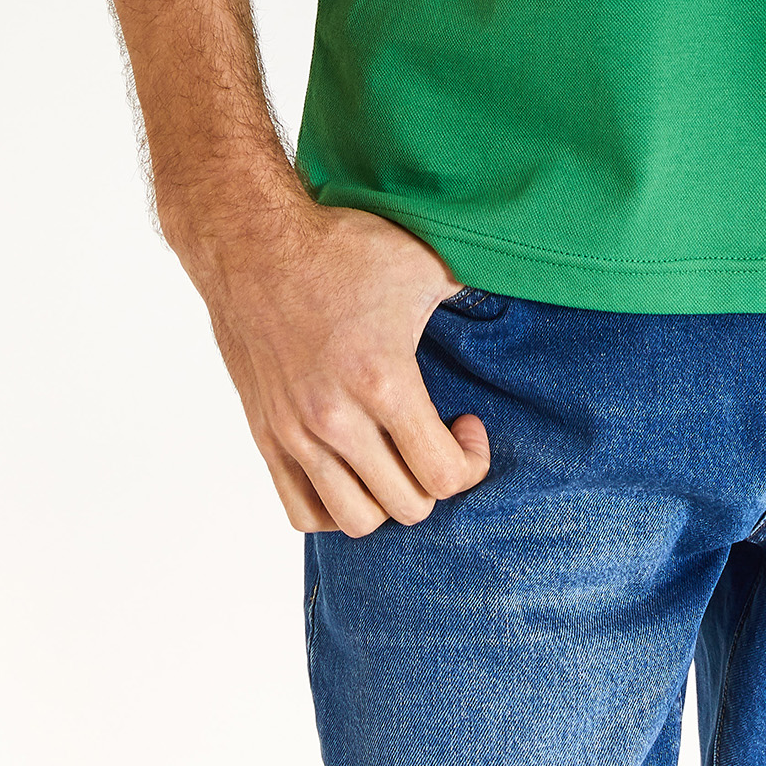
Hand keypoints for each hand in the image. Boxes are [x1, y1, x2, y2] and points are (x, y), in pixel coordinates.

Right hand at [180, 190, 491, 535]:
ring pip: (355, 521)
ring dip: (387, 500)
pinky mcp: (266, 437)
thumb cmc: (340, 249)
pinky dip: (335, 508)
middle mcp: (336, 420)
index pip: (442, 476)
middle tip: (436, 439)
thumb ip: (469, 292)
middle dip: (434, 481)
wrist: (253, 244)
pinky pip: (302, 513)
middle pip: (405, 507)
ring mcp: (295, 435)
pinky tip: (353, 472)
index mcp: (382, 381)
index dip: (471, 461)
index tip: (467, 424)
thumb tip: (511, 293)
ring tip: (396, 459)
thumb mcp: (422, 262)